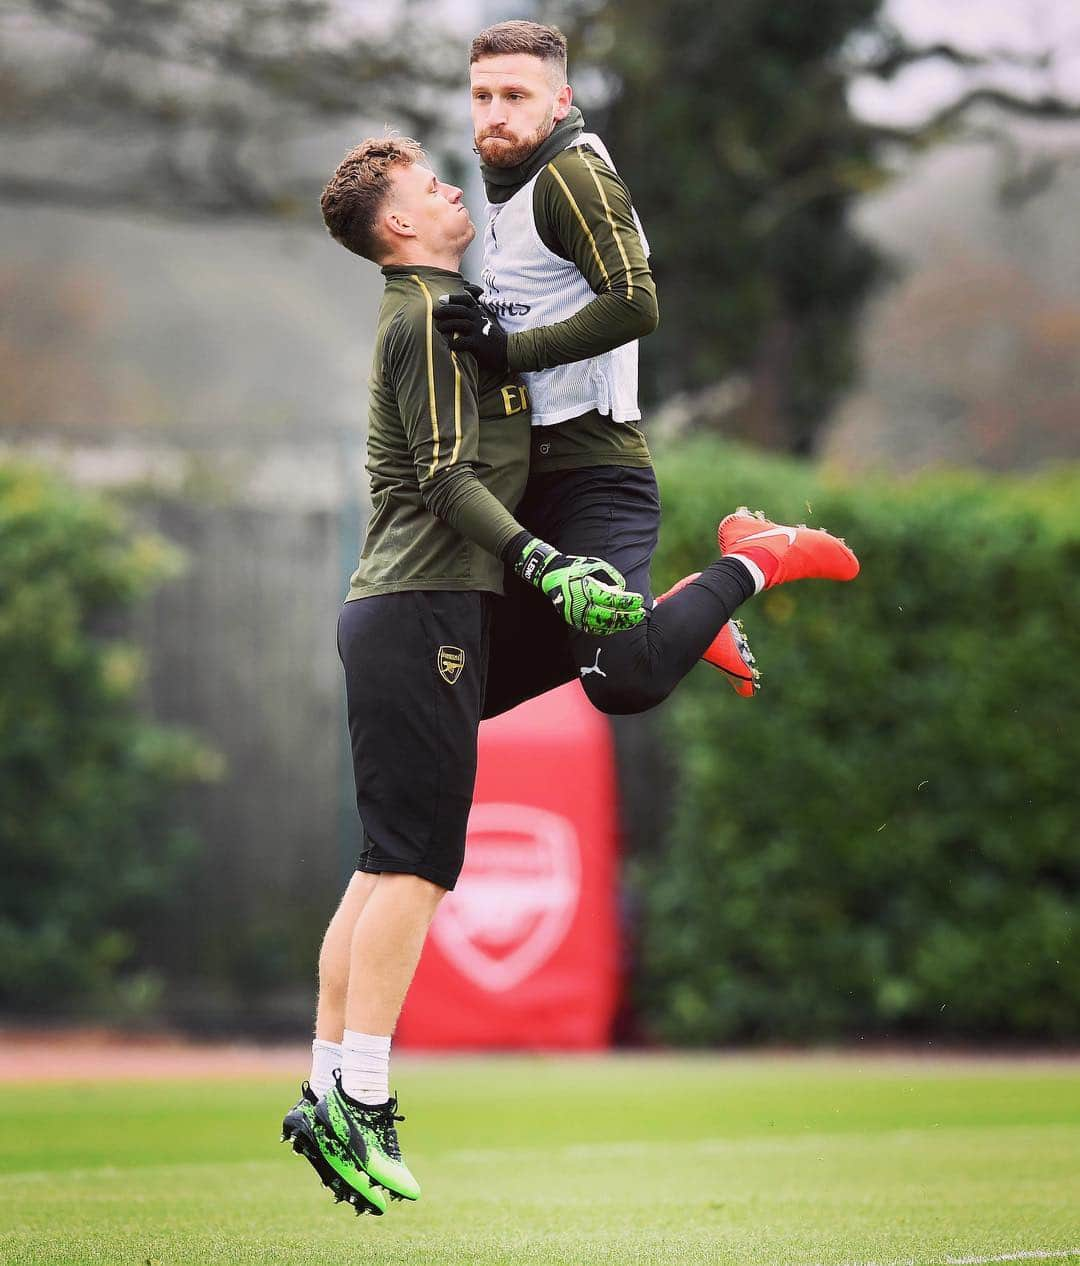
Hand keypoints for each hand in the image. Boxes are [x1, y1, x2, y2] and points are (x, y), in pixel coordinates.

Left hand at [434, 291, 508, 372]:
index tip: (441, 299)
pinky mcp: (478, 344)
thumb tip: (465, 297)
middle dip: (446, 310)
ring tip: (438, 328)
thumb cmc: (493, 336)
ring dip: (446, 325)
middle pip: (460, 309)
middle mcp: (479, 319)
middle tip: (435, 313)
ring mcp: (479, 331)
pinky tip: (448, 344)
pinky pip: (461, 342)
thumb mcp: (487, 319)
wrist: (508, 351)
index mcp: (480, 312)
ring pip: (459, 323)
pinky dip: (453, 343)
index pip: (467, 299)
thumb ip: (476, 309)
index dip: (453, 298)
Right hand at [513, 538, 644, 635]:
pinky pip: (592, 628)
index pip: (613, 600)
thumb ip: (611, 576)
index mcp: (587, 589)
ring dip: (619, 624)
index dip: (628, 602)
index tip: (639, 600)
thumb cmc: (576, 568)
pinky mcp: (573, 620)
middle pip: (610, 615)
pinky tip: (617, 626)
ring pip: (602, 624)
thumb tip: (623, 589)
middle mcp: (582, 604)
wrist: (551, 575)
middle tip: (641, 614)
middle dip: (628, 616)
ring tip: (632, 622)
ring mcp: (576, 614)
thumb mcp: (595, 565)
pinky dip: (606, 629)